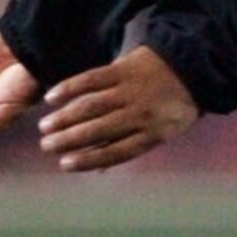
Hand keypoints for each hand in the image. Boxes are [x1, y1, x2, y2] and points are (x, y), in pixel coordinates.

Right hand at [37, 45, 199, 172]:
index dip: (89, 160)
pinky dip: (69, 88)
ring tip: (45, 126)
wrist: (191, 65)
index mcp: (153, 134)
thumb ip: (129, 147)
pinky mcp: (123, 69)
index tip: (65, 164)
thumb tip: (97, 170)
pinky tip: (52, 97)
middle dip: (68, 140)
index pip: (116, 152)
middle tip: (46, 146)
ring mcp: (131, 90)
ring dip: (64, 117)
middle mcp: (141, 114)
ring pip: (91, 106)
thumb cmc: (173, 106)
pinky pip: (91, 79)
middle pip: (98, 130)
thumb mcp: (162, 132)